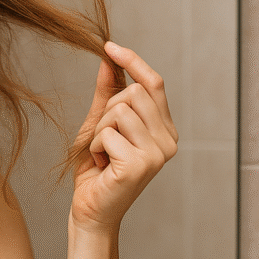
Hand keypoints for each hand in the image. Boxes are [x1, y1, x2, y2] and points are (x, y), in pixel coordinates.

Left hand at [70, 41, 177, 233]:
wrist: (91, 211)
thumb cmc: (96, 171)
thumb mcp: (99, 125)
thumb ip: (107, 95)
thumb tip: (108, 59)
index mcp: (165, 129)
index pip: (154, 83)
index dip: (132, 61)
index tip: (109, 46)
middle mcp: (168, 140)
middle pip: (134, 92)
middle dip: (107, 112)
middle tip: (102, 139)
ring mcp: (157, 154)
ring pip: (119, 110)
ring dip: (98, 131)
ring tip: (101, 154)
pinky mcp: (140, 165)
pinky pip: (108, 133)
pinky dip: (94, 147)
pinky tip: (101, 166)